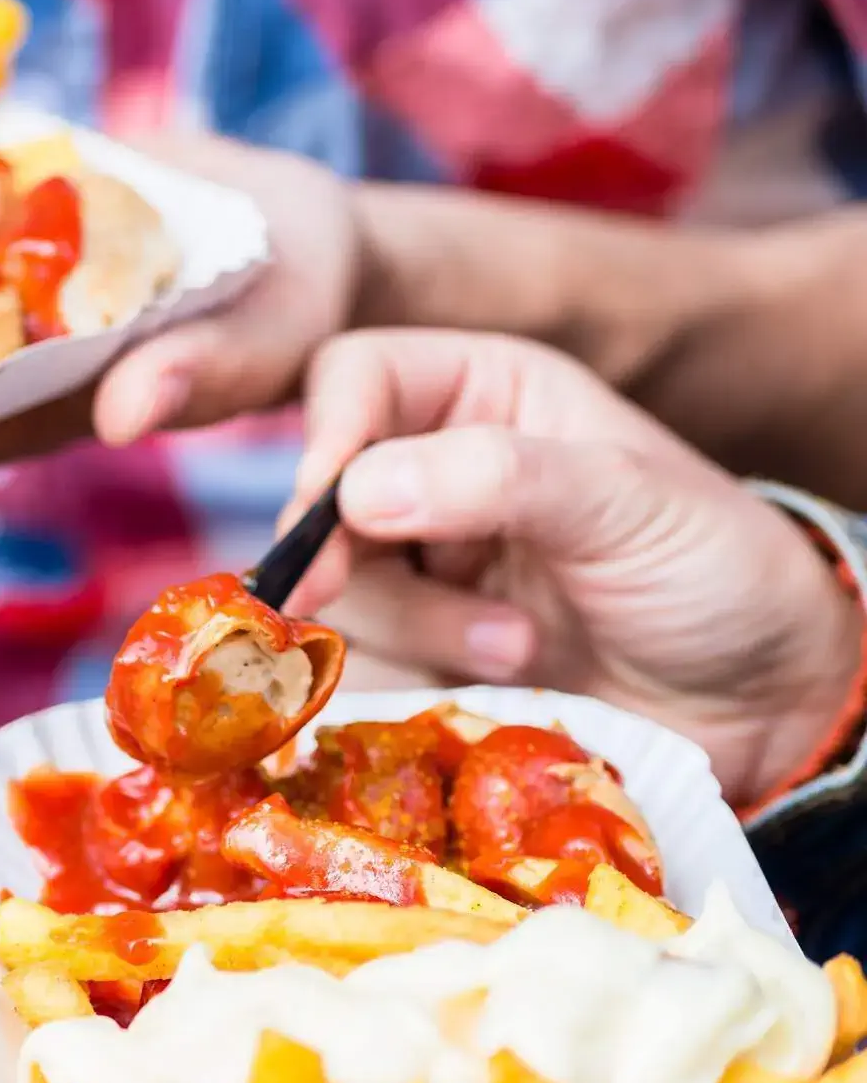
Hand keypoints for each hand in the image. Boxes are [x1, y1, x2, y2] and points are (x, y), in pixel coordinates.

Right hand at [285, 329, 863, 805]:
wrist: (763, 707)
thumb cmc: (717, 574)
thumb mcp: (628, 503)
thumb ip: (499, 477)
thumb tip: (355, 491)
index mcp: (483, 394)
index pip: (355, 376)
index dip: (328, 434)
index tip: (332, 509)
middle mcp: (434, 473)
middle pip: (319, 494)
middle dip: (351, 554)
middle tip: (347, 595)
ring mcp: (422, 570)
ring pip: (336, 588)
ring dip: (416, 625)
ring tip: (518, 648)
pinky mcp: (419, 655)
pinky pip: (359, 665)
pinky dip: (413, 678)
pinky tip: (496, 684)